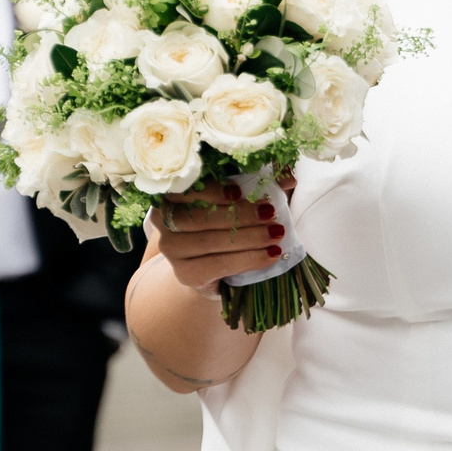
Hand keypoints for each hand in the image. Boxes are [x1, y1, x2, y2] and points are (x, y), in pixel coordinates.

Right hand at [146, 180, 287, 293]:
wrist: (215, 267)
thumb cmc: (228, 222)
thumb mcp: (244, 197)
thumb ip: (264, 181)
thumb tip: (288, 176)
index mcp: (172, 192)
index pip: (185, 187)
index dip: (212, 190)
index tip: (239, 191)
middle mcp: (162, 219)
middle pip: (200, 217)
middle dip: (239, 214)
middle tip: (271, 212)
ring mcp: (171, 249)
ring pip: (210, 241)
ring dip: (248, 237)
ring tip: (276, 234)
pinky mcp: (185, 274)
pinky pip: (218, 265)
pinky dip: (248, 259)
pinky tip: (271, 255)